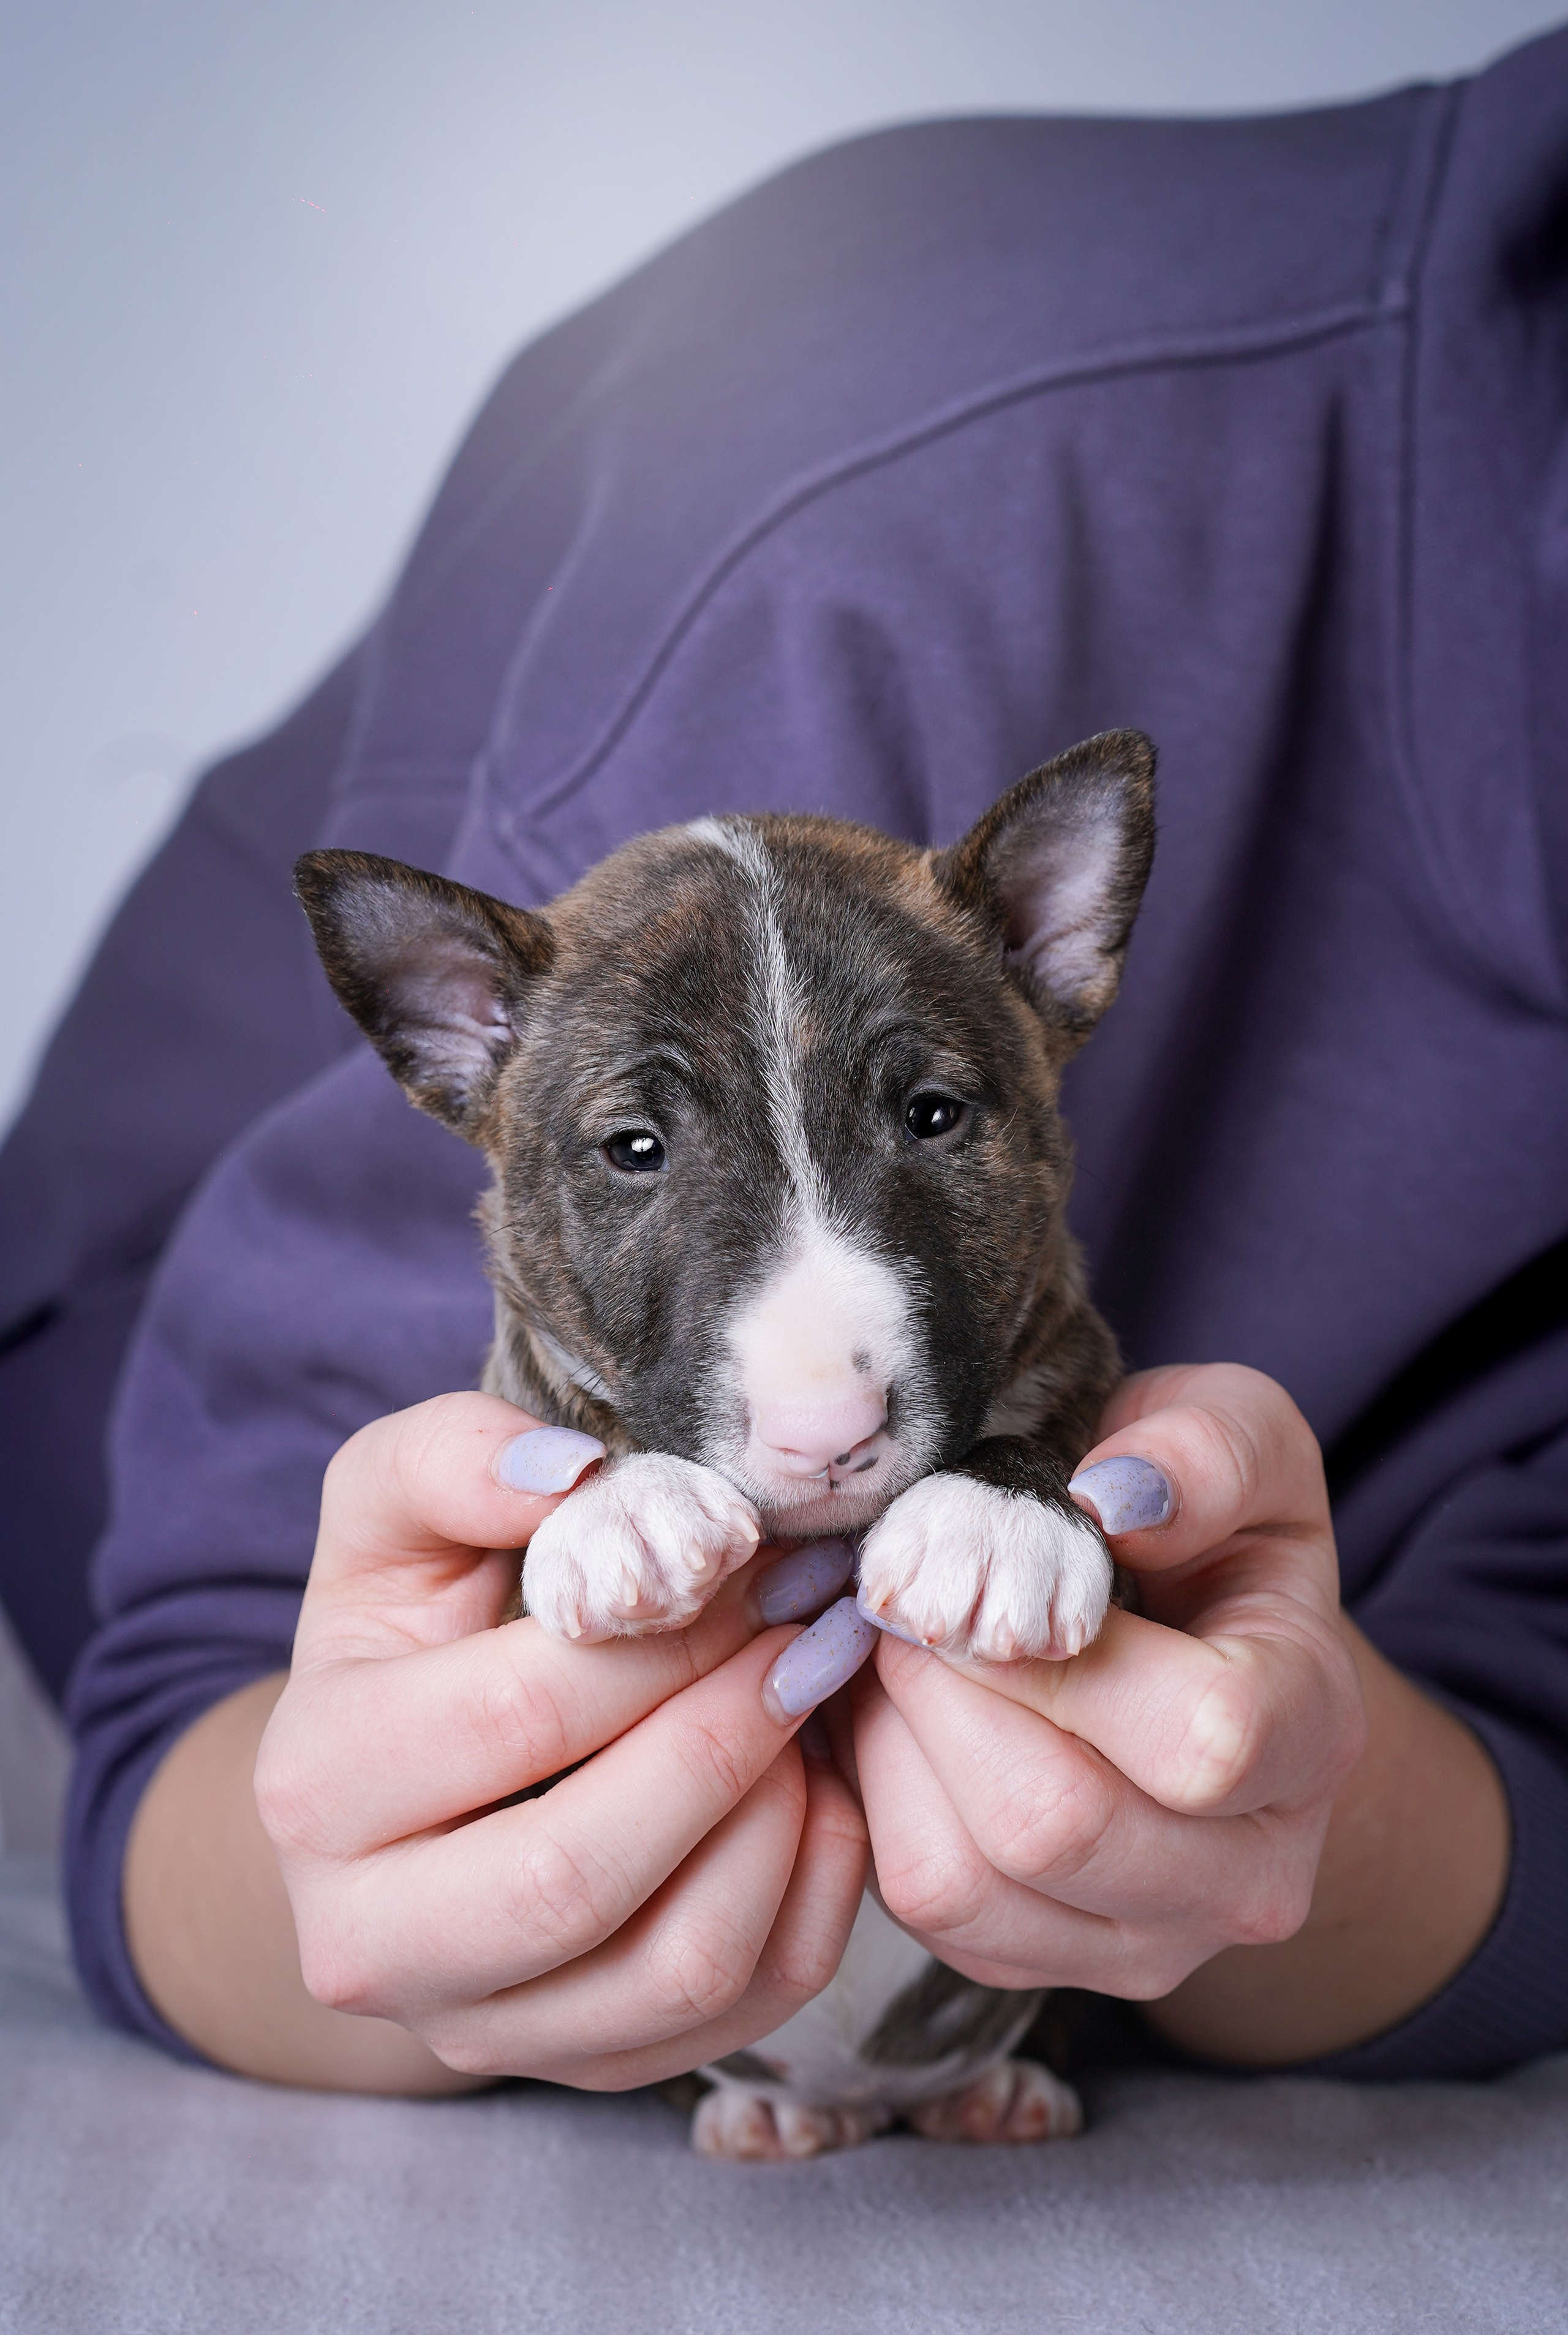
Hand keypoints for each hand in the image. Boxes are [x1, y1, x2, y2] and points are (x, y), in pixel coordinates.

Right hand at [253, 1393, 867, 2087]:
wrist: (398, 1793)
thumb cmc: (414, 1627)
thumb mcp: (394, 1513)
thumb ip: (453, 1457)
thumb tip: (569, 1475)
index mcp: (315, 1787)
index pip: (517, 1716)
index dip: (664, 1634)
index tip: (761, 1562)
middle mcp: (368, 1942)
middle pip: (582, 1871)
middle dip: (727, 1736)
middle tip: (811, 1633)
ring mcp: (480, 2029)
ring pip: (677, 1965)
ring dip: (781, 1820)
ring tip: (810, 1703)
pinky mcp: (585, 2066)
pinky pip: (740, 2013)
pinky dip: (810, 1895)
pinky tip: (814, 1787)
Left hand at [851, 1364, 1507, 2061]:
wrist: (1200, 1641)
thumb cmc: (1208, 1525)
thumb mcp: (1235, 1437)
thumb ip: (1203, 1450)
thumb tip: (1114, 1500)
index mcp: (1315, 1735)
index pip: (1203, 1740)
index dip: (1059, 1653)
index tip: (991, 1562)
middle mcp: (1252, 1875)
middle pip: (1054, 1823)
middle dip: (943, 1688)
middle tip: (908, 1598)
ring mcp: (1151, 1943)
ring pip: (966, 1879)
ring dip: (894, 1743)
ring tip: (897, 1652)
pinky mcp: (1041, 1966)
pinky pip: (921, 1907)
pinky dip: (876, 1798)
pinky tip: (895, 1716)